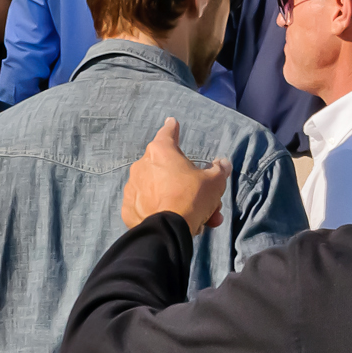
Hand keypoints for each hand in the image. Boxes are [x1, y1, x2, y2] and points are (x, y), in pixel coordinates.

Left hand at [122, 116, 231, 231]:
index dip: (172, 128)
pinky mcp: (128, 209)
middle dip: (187, 184)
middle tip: (201, 199)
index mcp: (161, 152)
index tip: (172, 123)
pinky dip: (158, 211)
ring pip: (158, 190)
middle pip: (167, 170)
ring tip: (193, 218)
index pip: (167, 133)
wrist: (168, 229)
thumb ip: (219, 170)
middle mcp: (142, 165)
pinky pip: (146, 206)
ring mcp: (133, 187)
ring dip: (175, 200)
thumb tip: (223, 164)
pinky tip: (173, 222)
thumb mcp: (214, 182)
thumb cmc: (191, 197)